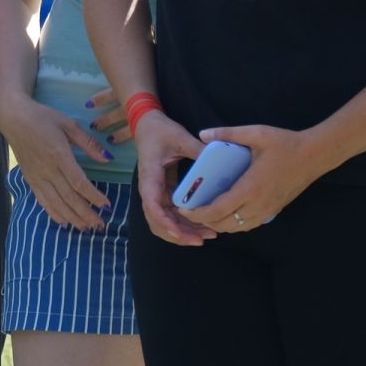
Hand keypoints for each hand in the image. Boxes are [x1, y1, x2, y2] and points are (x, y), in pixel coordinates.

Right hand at [0, 95, 114, 230]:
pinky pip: (42, 201)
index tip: (106, 206)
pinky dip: (54, 213)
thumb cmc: (43, 118)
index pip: (78, 182)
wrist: (14, 119)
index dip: (93, 196)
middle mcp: (47, 170)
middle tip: (100, 225)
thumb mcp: (68, 124)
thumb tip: (107, 158)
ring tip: (86, 228)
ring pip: (56, 203)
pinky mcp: (30, 180)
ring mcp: (37, 177)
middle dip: (86, 213)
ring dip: (72, 218)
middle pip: (69, 197)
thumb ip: (88, 143)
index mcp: (59, 154)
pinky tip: (64, 222)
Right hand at [132, 110, 218, 245]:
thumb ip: (196, 148)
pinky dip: (182, 224)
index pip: (152, 205)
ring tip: (204, 237)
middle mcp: (150, 189)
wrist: (148, 126)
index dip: (164, 221)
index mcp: (150, 176)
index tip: (179, 231)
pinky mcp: (163, 193)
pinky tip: (199, 227)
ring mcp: (156, 193)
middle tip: (201, 239)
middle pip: (157, 221)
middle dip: (177, 234)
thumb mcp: (180, 137)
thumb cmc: (161, 131)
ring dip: (181, 232)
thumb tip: (217, 159)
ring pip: (163, 222)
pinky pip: (170, 215)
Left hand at [177, 124, 325, 235]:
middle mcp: (258, 204)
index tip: (183, 208)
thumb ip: (228, 134)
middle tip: (190, 210)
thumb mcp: (256, 134)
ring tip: (204, 212)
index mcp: (250, 187)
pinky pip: (249, 225)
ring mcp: (267, 210)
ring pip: (237, 228)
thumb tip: (202, 134)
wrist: (315, 156)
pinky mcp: (274, 211)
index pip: (218, 209)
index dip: (198, 213)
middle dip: (204, 220)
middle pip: (224, 224)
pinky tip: (226, 212)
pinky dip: (234, 224)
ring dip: (218, 224)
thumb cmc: (285, 144)